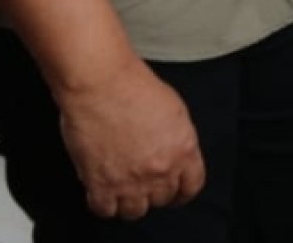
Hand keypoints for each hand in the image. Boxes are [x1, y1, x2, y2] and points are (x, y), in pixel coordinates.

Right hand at [56, 56, 203, 219]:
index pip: (192, 186)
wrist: (102, 82)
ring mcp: (131, 180)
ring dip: (129, 201)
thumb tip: (173, 153)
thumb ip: (178, 139)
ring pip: (135, 211)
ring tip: (123, 188)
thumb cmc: (133, 86)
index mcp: (184, 149)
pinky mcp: (101, 184)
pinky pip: (105, 210)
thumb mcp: (174, 110)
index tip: (175, 193)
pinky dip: (103, 204)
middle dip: (154, 193)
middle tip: (143, 183)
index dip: (182, 192)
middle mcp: (161, 169)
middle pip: (162, 199)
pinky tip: (102, 191)